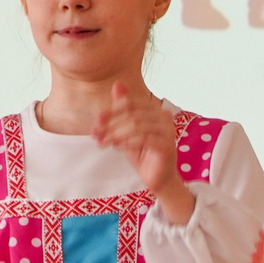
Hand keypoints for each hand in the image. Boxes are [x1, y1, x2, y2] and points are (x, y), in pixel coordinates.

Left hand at [92, 84, 191, 221]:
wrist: (157, 178)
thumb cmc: (142, 154)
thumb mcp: (127, 131)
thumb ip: (122, 109)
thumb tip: (117, 84)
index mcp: (155, 109)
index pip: (130, 103)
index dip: (111, 110)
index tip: (96, 121)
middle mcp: (164, 116)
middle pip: (132, 114)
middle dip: (110, 124)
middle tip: (96, 134)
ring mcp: (167, 130)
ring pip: (136, 125)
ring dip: (116, 134)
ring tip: (104, 142)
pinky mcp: (167, 145)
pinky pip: (144, 138)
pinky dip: (128, 142)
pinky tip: (118, 148)